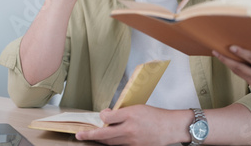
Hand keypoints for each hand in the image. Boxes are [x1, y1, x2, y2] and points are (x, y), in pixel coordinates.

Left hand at [75, 106, 189, 144]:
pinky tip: (109, 140)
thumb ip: (120, 112)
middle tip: (79, 135)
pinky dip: (112, 143)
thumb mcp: (137, 108)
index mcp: (130, 118)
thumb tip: (106, 115)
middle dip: (90, 135)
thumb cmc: (156, 116)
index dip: (100, 117)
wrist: (171, 128)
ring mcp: (133, 142)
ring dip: (100, 140)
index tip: (99, 116)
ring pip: (111, 143)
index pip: (108, 118)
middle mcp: (130, 131)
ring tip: (92, 137)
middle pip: (105, 135)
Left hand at [212, 46, 250, 89]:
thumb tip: (247, 40)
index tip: (231, 46)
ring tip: (218, 54)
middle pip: (240, 68)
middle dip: (226, 59)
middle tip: (215, 51)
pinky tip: (229, 61)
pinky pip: (242, 76)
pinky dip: (235, 68)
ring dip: (228, 64)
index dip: (241, 52)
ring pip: (238, 72)